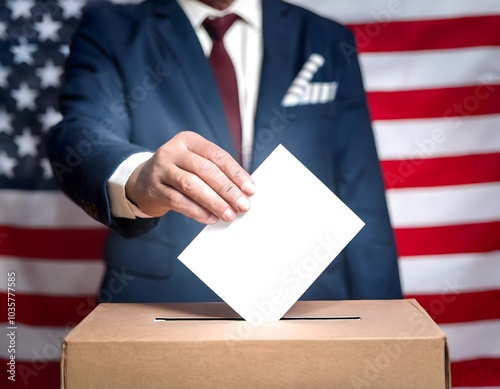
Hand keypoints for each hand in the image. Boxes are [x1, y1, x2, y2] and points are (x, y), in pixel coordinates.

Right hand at [125, 131, 255, 223]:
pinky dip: (197, 211)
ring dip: (214, 201)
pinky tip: (210, 218)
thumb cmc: (178, 172)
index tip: (250, 189)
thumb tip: (244, 191)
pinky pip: (178, 201)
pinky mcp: (154, 188)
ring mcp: (161, 169)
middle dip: (227, 189)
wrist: (142, 181)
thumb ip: (216, 172)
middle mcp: (173, 151)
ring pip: (191, 185)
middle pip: (205, 170)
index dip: (236, 173)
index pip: (217, 155)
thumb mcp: (194, 163)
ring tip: (229, 214)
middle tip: (243, 205)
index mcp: (189, 140)